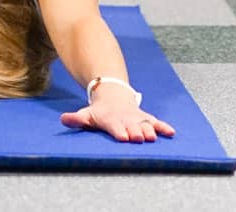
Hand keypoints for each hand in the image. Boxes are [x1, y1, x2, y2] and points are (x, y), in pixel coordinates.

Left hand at [60, 84, 175, 142]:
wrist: (114, 96)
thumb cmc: (99, 112)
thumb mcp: (86, 115)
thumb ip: (76, 119)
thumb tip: (63, 119)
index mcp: (111, 119)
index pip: (115, 126)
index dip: (119, 131)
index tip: (123, 137)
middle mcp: (126, 119)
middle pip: (131, 126)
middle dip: (136, 132)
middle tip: (139, 138)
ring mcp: (137, 118)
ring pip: (145, 124)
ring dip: (150, 130)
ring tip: (153, 137)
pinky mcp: (146, 118)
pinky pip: (156, 122)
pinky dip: (164, 127)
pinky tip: (171, 133)